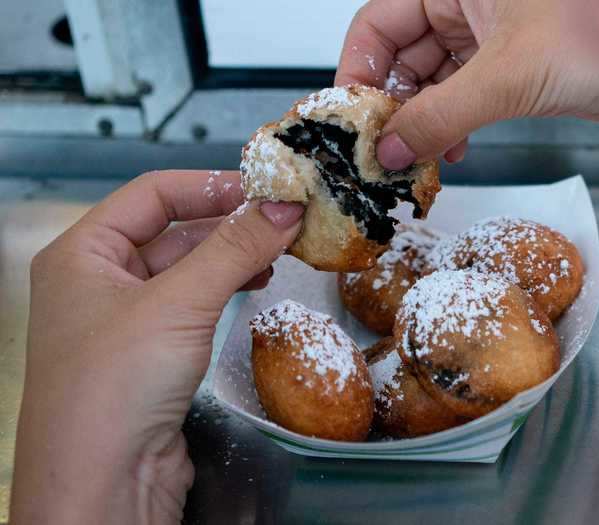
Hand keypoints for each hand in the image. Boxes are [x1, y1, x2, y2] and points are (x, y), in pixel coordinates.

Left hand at [10, 170, 302, 523]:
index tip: (264, 188)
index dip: (209, 186)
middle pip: (173, 230)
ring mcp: (125, 319)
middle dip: (229, 223)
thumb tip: (286, 204)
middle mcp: (98, 280)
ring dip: (232, 256)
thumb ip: (234, 249)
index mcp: (82, 253)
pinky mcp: (152, 353)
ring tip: (278, 252)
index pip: (152, 194)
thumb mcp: (179, 304)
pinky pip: (194, 303)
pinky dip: (227, 289)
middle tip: (283, 219)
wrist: (103, 488)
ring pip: (188, 268)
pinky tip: (257, 285)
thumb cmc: (116, 386)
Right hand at [335, 0, 598, 170]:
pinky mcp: (507, 66)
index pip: (378, 22)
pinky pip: (460, 97)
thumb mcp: (508, 75)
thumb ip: (440, 115)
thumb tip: (392, 146)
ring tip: (412, 158)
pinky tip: (448, 150)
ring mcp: (487, 35)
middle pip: (401, 55)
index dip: (358, 71)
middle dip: (391, 106)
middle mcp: (466, 2)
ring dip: (420, 124)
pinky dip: (450, 126)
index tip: (349, 118)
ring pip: (430, 82)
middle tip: (379, 149)